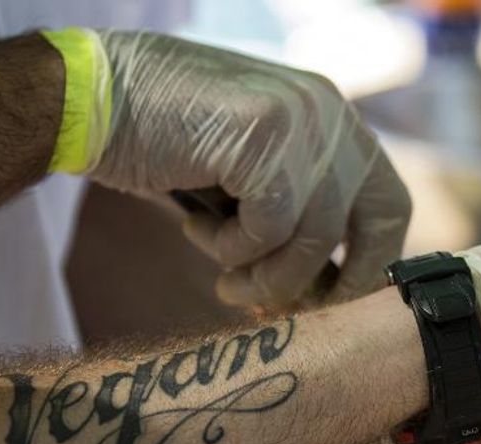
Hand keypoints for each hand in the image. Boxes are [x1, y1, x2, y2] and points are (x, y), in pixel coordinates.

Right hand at [91, 31, 410, 308]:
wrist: (90, 96)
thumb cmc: (166, 143)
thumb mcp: (250, 174)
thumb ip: (296, 211)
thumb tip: (327, 289)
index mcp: (333, 120)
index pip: (390, 204)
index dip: (368, 263)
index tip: (332, 301)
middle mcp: (330, 113)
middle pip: (377, 222)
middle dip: (340, 283)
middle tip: (292, 310)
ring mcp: (301, 120)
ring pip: (315, 237)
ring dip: (266, 276)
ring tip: (224, 277)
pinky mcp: (263, 136)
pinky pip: (269, 228)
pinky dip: (231, 248)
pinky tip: (196, 230)